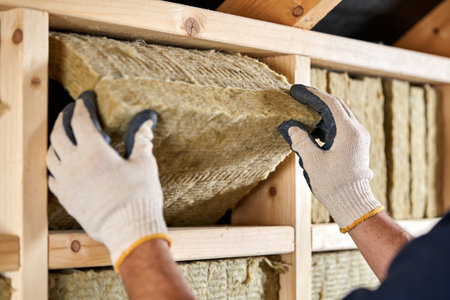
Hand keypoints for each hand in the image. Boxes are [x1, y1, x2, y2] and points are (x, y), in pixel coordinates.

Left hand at [46, 91, 169, 271]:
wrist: (127, 229)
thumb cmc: (138, 196)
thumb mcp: (144, 164)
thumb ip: (142, 141)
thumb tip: (147, 123)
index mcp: (94, 151)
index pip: (81, 120)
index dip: (82, 106)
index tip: (85, 100)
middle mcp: (75, 163)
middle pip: (59, 133)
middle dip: (63, 118)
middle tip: (69, 112)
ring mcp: (67, 181)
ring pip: (51, 155)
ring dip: (55, 142)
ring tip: (63, 137)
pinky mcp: (66, 198)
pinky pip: (52, 177)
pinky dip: (55, 166)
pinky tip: (62, 166)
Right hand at [279, 85, 382, 232]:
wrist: (352, 203)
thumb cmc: (333, 184)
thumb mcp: (312, 161)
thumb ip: (301, 140)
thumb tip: (290, 126)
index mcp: (349, 132)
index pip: (329, 104)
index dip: (311, 95)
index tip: (296, 90)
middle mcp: (357, 131)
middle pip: (336, 106)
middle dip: (317, 100)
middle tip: (298, 96)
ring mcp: (358, 139)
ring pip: (339, 116)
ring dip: (321, 112)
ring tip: (302, 111)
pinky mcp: (356, 146)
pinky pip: (340, 128)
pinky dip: (325, 124)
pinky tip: (311, 129)